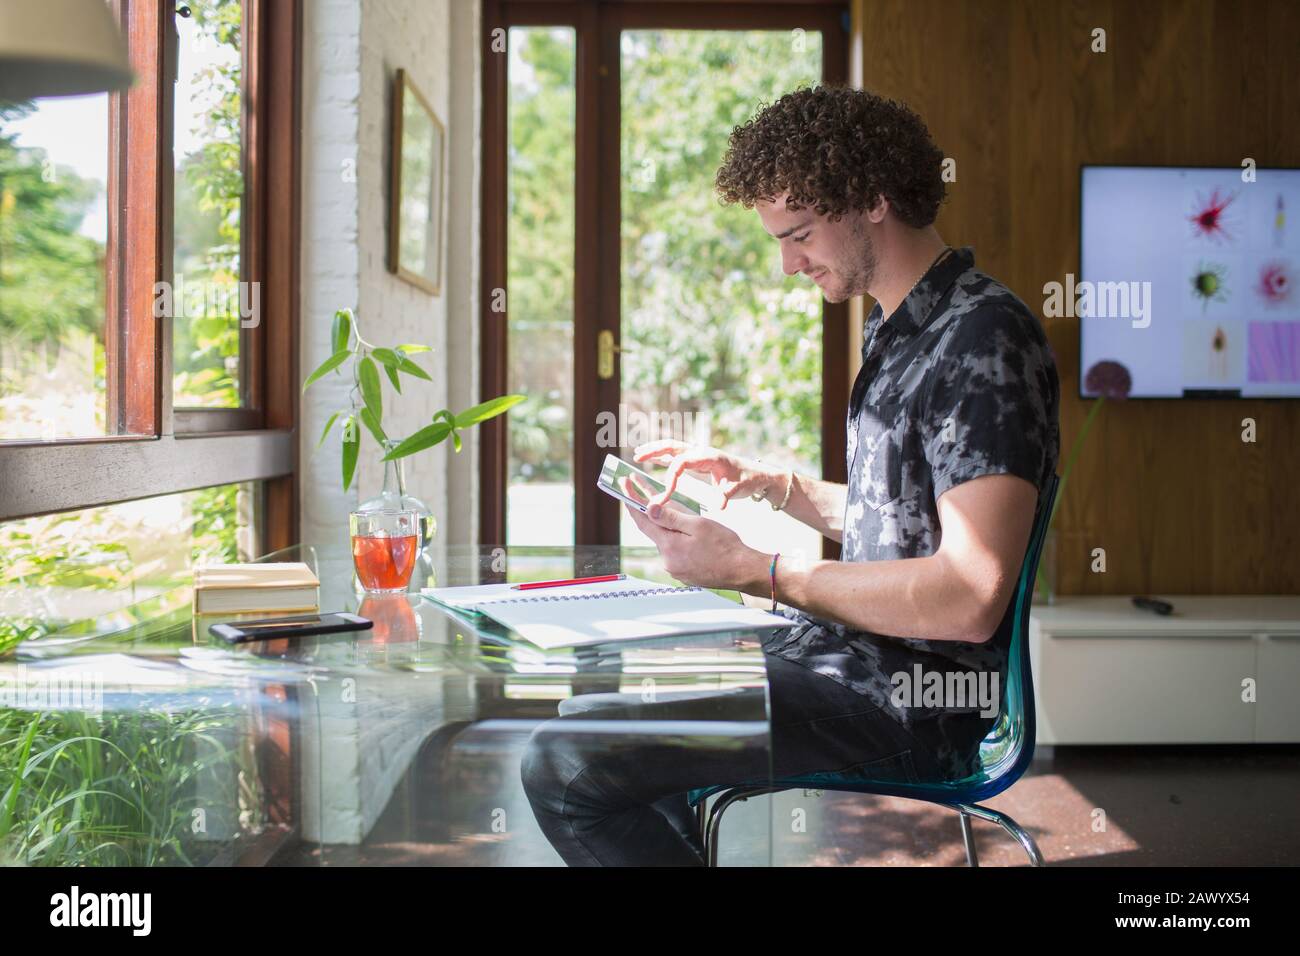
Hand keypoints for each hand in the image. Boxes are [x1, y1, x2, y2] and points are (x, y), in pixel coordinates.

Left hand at [624, 500, 766, 592]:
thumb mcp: (699, 525)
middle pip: (653, 530)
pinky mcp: (683, 573)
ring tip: (679, 514)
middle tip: (645, 489)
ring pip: (666, 541)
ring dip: (668, 527)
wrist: (742, 571)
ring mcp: (675, 569)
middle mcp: (667, 560)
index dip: (631, 502)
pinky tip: (689, 534)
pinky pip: (675, 551)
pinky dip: (677, 539)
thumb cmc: (725, 546)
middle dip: (650, 511)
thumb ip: (672, 517)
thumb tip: (649, 508)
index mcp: (669, 546)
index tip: (623, 486)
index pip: (643, 521)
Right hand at [632, 440, 784, 512]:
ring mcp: (699, 454)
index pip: (681, 462)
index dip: (670, 477)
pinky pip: (677, 454)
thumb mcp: (738, 489)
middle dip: (654, 451)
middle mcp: (701, 452)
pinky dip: (663, 455)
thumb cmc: (747, 479)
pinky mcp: (698, 459)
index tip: (664, 496)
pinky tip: (652, 458)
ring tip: (638, 455)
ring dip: (655, 450)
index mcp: (708, 457)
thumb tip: (719, 506)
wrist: (757, 474)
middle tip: (637, 457)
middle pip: (673, 446)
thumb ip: (726, 495)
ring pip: (673, 447)